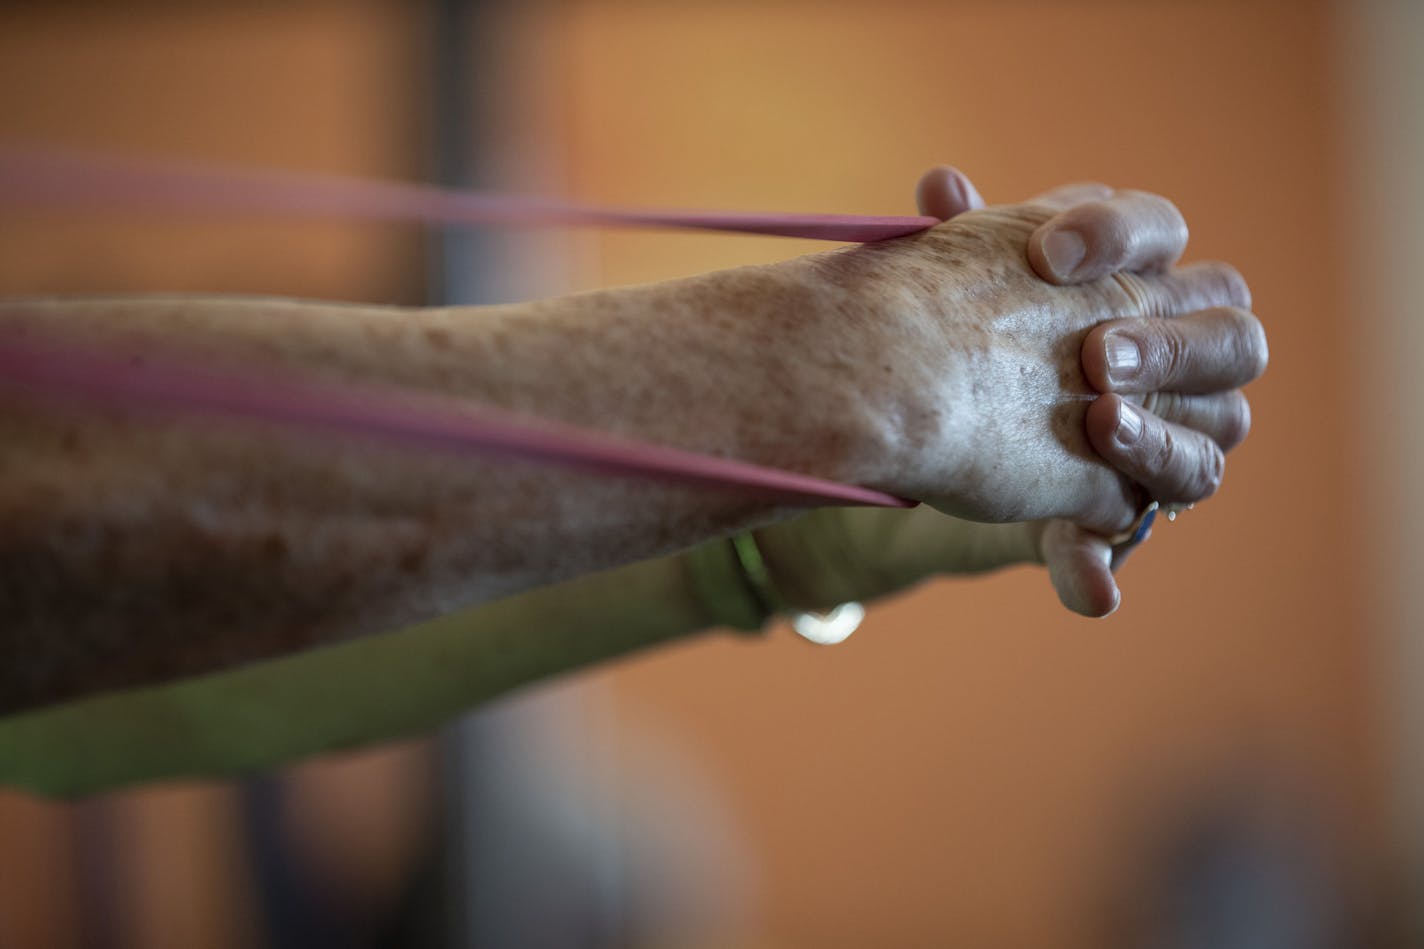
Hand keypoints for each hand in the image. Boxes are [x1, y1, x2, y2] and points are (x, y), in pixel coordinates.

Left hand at [761, 169, 1264, 615]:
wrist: (955, 430)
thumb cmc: (976, 339)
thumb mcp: (963, 292)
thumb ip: (962, 241)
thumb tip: (941, 185)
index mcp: (1142, 278)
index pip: (1164, 233)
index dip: (1119, 234)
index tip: (1043, 252)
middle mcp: (1183, 354)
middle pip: (1231, 336)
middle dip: (1169, 344)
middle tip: (1096, 353)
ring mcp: (1173, 433)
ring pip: (1219, 431)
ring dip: (1159, 436)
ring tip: (1098, 424)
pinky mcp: (1128, 507)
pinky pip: (1139, 531)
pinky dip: (1101, 558)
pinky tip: (1081, 579)